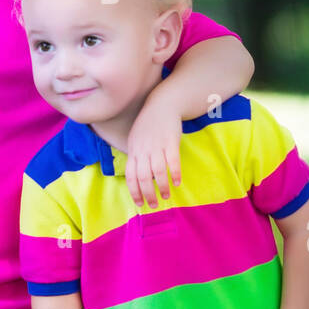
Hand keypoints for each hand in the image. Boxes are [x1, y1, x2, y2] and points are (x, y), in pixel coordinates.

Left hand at [124, 91, 182, 208]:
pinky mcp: (171, 141)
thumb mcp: (136, 139)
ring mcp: (157, 145)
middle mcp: (143, 149)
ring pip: (157, 171)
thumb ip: (136, 156)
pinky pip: (172, 160)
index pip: (130, 175)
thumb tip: (137, 177)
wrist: (162, 104)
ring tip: (167, 196)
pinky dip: (174, 173)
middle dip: (148, 194)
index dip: (134, 191)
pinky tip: (177, 182)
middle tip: (154, 205)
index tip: (140, 204)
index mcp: (133, 150)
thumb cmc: (149, 124)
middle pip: (142, 176)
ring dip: (162, 186)